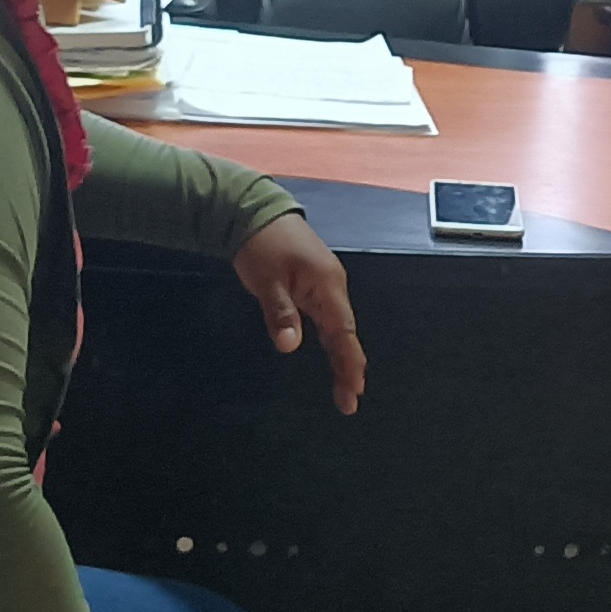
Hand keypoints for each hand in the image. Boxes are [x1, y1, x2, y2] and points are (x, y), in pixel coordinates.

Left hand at [231, 212, 366, 413]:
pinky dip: (333, 340)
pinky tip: (332, 353)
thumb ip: (280, 313)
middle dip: (348, 366)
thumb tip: (289, 346)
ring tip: (346, 385)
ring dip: (342, 355)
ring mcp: (325, 285)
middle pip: (344, 332)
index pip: (342, 332)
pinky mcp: (314, 283)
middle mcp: (333, 287)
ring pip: (338, 326)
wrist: (256, 211)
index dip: (348, 363)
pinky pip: (329, 317)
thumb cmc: (262, 246)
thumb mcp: (266, 281)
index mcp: (326, 286)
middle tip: (349, 400)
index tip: (354, 390)